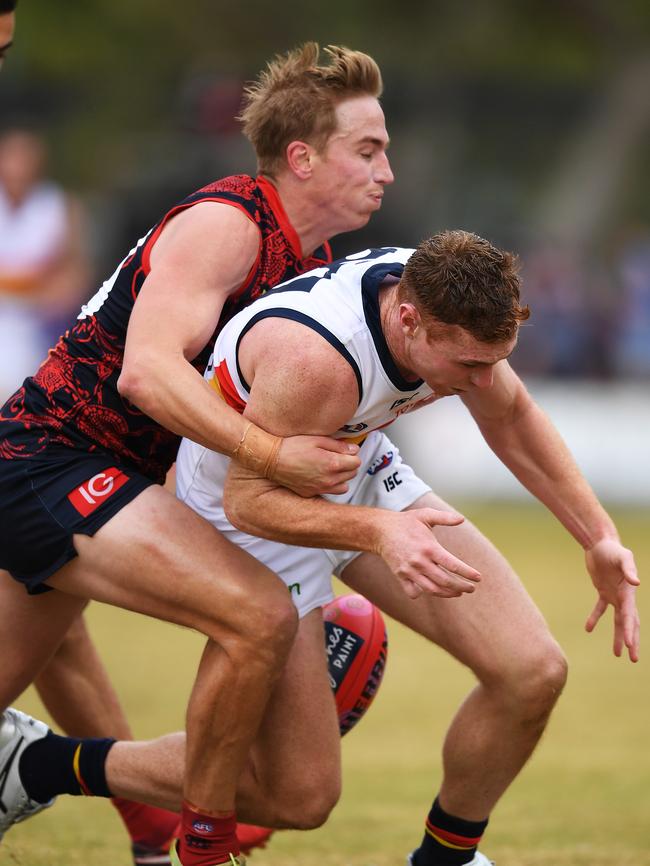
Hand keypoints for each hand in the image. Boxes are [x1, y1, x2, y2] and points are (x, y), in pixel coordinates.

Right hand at [273, 435, 360, 497]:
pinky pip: (330, 492)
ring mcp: (320, 488)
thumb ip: (338, 445)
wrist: (272, 460)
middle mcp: (328, 479)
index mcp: (332, 464)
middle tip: (338, 456)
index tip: (345, 450)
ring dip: (342, 477)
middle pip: (352, 474)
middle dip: (348, 465)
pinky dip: (330, 485)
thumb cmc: (293, 446)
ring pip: (344, 486)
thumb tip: (354, 449)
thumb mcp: (317, 439)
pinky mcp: (311, 494)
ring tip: (331, 467)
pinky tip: (321, 475)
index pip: (356, 462)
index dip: (352, 454)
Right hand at [376, 507, 480, 598]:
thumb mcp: (425, 515)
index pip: (453, 565)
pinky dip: (423, 593)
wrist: (380, 530)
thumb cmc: (406, 522)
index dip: (467, 573)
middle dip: (461, 587)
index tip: (478, 578)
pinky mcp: (400, 576)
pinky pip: (414, 592)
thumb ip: (445, 517)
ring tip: (457, 592)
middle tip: (471, 588)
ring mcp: (409, 571)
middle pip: (445, 581)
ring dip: (447, 594)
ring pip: (432, 590)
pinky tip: (432, 589)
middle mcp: (420, 561)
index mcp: (429, 547)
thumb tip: (462, 519)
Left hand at [584, 538, 639, 661]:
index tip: (630, 647)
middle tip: (633, 658)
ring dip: (618, 636)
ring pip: (618, 620)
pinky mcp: (602, 591)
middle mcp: (624, 596)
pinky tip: (589, 629)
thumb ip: (629, 569)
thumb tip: (636, 583)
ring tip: (617, 653)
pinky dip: (595, 618)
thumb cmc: (613, 549)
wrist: (600, 542)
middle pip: (630, 623)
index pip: (630, 616)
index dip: (631, 632)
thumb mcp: (623, 557)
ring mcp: (614, 595)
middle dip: (632, 640)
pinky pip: (600, 608)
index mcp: (629, 592)